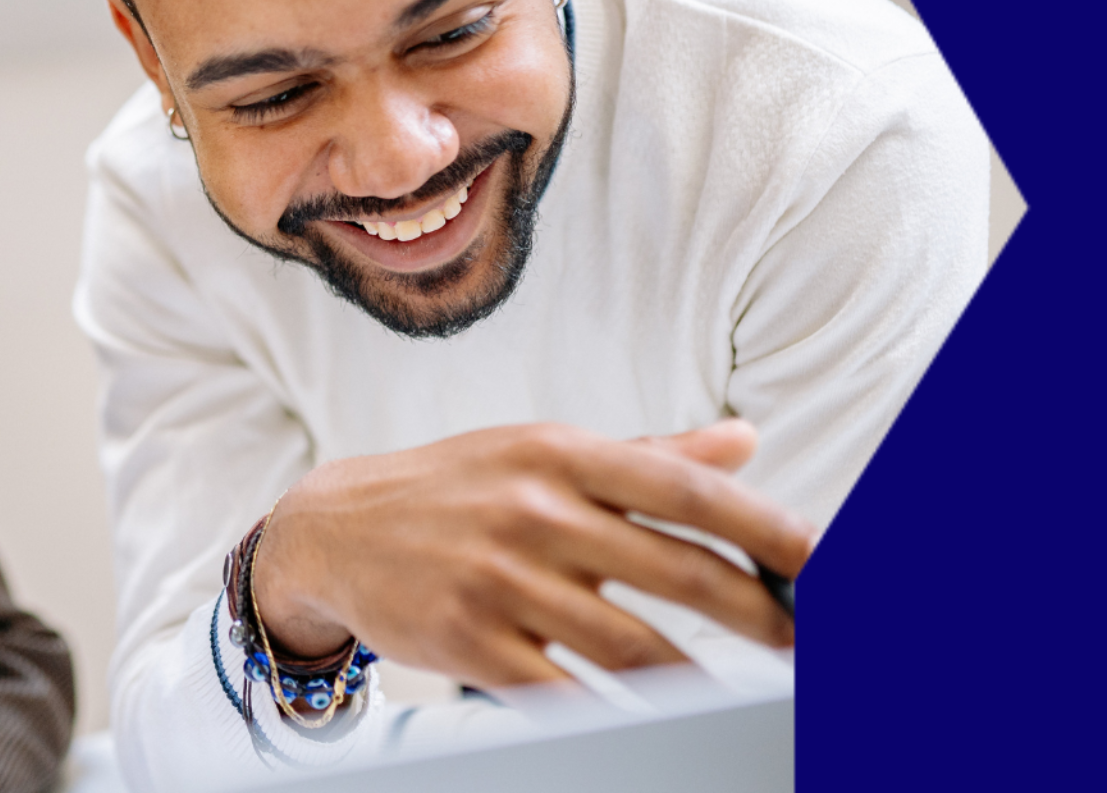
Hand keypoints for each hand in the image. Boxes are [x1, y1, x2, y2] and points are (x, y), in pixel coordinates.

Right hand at [251, 419, 816, 686]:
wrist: (331, 529)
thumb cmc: (456, 488)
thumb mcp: (540, 452)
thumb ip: (647, 455)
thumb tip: (745, 440)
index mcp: (559, 453)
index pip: (683, 490)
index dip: (764, 526)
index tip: (825, 559)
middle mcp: (533, 511)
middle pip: (676, 574)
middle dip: (757, 615)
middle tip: (806, 644)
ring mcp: (500, 580)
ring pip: (632, 646)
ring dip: (702, 676)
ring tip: (745, 691)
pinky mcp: (471, 643)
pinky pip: (567, 692)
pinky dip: (621, 710)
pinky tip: (658, 715)